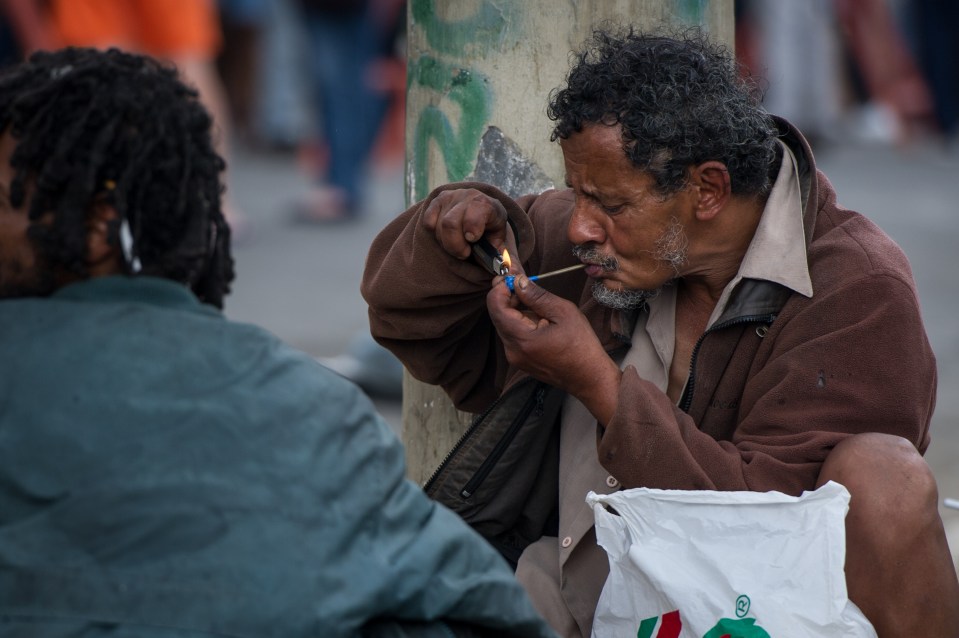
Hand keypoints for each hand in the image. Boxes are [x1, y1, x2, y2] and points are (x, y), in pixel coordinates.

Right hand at [422, 189, 516, 264]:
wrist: (480, 209)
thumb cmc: (489, 230)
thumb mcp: (498, 241)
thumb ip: (502, 257)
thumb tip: (508, 272)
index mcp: (487, 205)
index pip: (476, 212)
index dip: (472, 228)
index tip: (472, 239)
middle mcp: (468, 196)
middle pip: (450, 224)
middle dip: (455, 246)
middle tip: (464, 253)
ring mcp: (451, 197)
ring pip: (438, 226)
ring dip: (446, 242)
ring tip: (457, 243)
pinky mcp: (436, 201)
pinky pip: (428, 222)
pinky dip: (435, 233)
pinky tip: (447, 234)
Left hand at [487, 275, 621, 424]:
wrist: (589, 378)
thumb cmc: (582, 346)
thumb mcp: (564, 312)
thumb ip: (537, 296)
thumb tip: (518, 281)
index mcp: (522, 339)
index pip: (495, 306)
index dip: (501, 288)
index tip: (513, 276)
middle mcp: (512, 350)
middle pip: (498, 314)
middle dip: (508, 296)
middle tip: (524, 281)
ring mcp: (514, 357)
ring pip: (505, 324)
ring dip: (516, 309)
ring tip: (539, 304)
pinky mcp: (520, 360)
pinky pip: (513, 335)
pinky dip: (521, 322)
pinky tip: (540, 319)